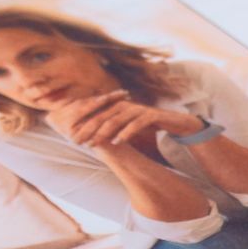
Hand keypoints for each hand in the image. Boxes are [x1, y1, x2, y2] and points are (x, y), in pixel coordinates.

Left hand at [46, 91, 202, 146]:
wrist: (174, 122)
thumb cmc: (148, 125)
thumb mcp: (128, 126)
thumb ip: (113, 128)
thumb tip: (93, 138)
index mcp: (118, 106)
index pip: (97, 115)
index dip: (84, 126)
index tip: (73, 139)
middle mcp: (126, 105)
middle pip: (103, 116)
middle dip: (89, 129)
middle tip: (78, 141)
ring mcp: (138, 109)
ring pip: (117, 120)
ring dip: (103, 132)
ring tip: (94, 143)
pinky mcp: (150, 115)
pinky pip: (135, 124)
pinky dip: (125, 133)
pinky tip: (117, 142)